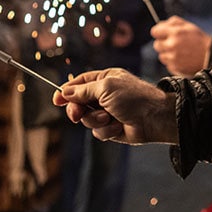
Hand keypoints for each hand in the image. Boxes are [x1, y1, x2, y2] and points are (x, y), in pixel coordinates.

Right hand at [53, 68, 178, 143]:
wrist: (154, 118)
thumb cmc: (134, 97)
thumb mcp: (106, 87)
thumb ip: (84, 90)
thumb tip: (65, 91)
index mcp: (105, 79)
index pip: (79, 83)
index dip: (67, 91)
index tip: (56, 99)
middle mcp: (105, 95)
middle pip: (79, 103)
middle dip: (78, 110)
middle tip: (77, 115)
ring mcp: (108, 112)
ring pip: (87, 120)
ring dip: (96, 121)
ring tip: (110, 118)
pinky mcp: (112, 128)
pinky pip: (98, 131)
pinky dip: (107, 130)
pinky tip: (119, 127)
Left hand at [152, 16, 211, 76]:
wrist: (210, 55)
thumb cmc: (199, 40)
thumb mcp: (188, 26)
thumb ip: (172, 22)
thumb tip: (159, 25)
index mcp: (175, 33)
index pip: (155, 31)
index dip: (159, 32)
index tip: (162, 34)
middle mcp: (172, 46)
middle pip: (156, 45)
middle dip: (163, 43)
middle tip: (173, 44)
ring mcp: (173, 58)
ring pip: (161, 56)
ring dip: (167, 54)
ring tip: (180, 52)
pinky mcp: (175, 68)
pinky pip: (168, 65)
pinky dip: (173, 62)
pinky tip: (182, 59)